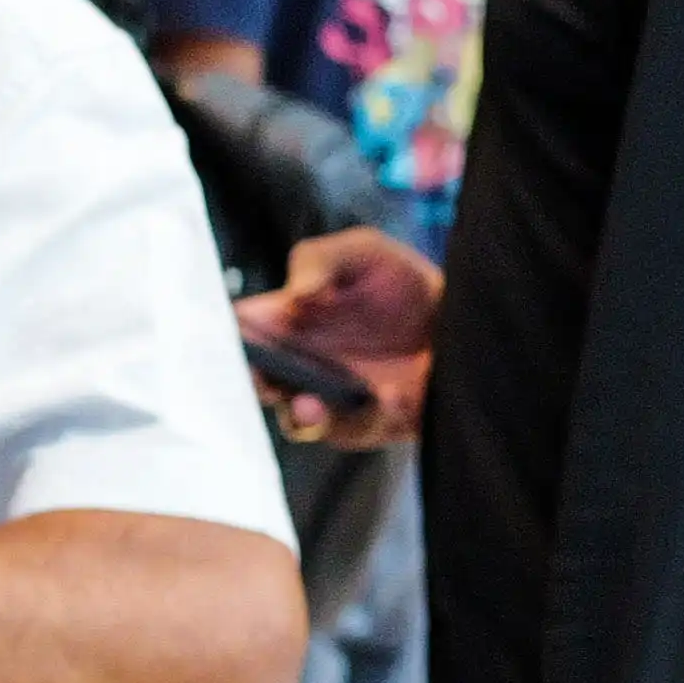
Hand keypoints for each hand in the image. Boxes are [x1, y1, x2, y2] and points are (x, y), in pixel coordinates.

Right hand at [247, 227, 442, 448]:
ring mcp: (327, 397)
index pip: (239, 332)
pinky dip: (367, 417)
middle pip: (254, 383)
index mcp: (284, 321)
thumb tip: (292, 296)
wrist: (460, 321)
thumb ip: (318, 259)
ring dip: (299, 412)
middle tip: (257, 373)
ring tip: (311, 402)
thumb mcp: (363, 251)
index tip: (226, 336)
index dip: (223, 336)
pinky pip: (351, 431)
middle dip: (249, 383)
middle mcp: (297, 363)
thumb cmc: (404, 283)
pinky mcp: (364, 423)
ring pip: (294, 419)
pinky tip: (388, 396)